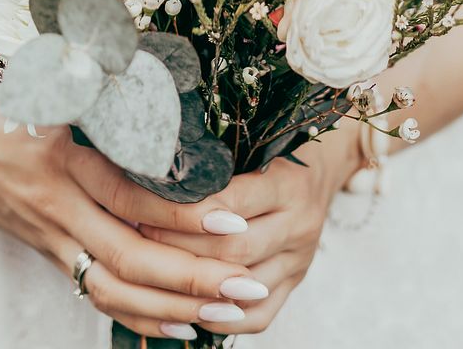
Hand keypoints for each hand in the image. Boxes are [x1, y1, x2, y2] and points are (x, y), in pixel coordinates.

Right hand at [0, 66, 269, 340]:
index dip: (182, 213)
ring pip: (113, 289)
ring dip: (172, 306)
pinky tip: (179, 323)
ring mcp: (50, 236)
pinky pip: (96, 291)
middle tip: (245, 285)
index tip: (232, 217)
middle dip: (192, 277)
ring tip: (225, 313)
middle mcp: (56, 208)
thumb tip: (163, 87)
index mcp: (61, 161)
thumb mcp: (48, 86)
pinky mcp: (48, 250)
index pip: (130, 198)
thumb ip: (101, 88)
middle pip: (128, 257)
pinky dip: (139, 313)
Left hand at [139, 120, 362, 336]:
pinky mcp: (295, 283)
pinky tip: (191, 308)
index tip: (147, 208)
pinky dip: (223, 318)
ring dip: (196, 285)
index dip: (186, 211)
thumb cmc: (275, 150)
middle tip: (141, 240)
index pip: (231, 204)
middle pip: (235, 250)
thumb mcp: (253, 143)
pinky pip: (260, 316)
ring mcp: (299, 259)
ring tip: (155, 275)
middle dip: (181, 248)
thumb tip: (158, 173)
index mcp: (288, 183)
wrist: (321, 168)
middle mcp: (299, 223)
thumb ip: (217, 160)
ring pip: (243, 287)